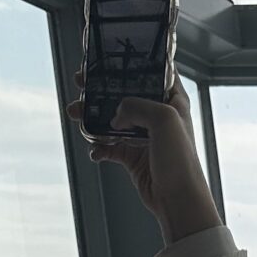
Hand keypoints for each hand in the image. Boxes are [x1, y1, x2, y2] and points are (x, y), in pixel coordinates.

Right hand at [68, 76, 217, 242]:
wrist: (178, 199)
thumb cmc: (180, 160)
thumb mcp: (163, 118)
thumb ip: (136, 105)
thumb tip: (116, 115)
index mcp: (172, 100)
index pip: (153, 71)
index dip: (131, 63)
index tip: (108, 57)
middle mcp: (158, 115)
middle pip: (124, 94)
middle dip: (101, 89)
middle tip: (81, 84)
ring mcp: (144, 136)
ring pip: (111, 119)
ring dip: (91, 117)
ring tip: (75, 115)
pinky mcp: (133, 156)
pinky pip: (108, 146)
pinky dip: (98, 146)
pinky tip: (94, 150)